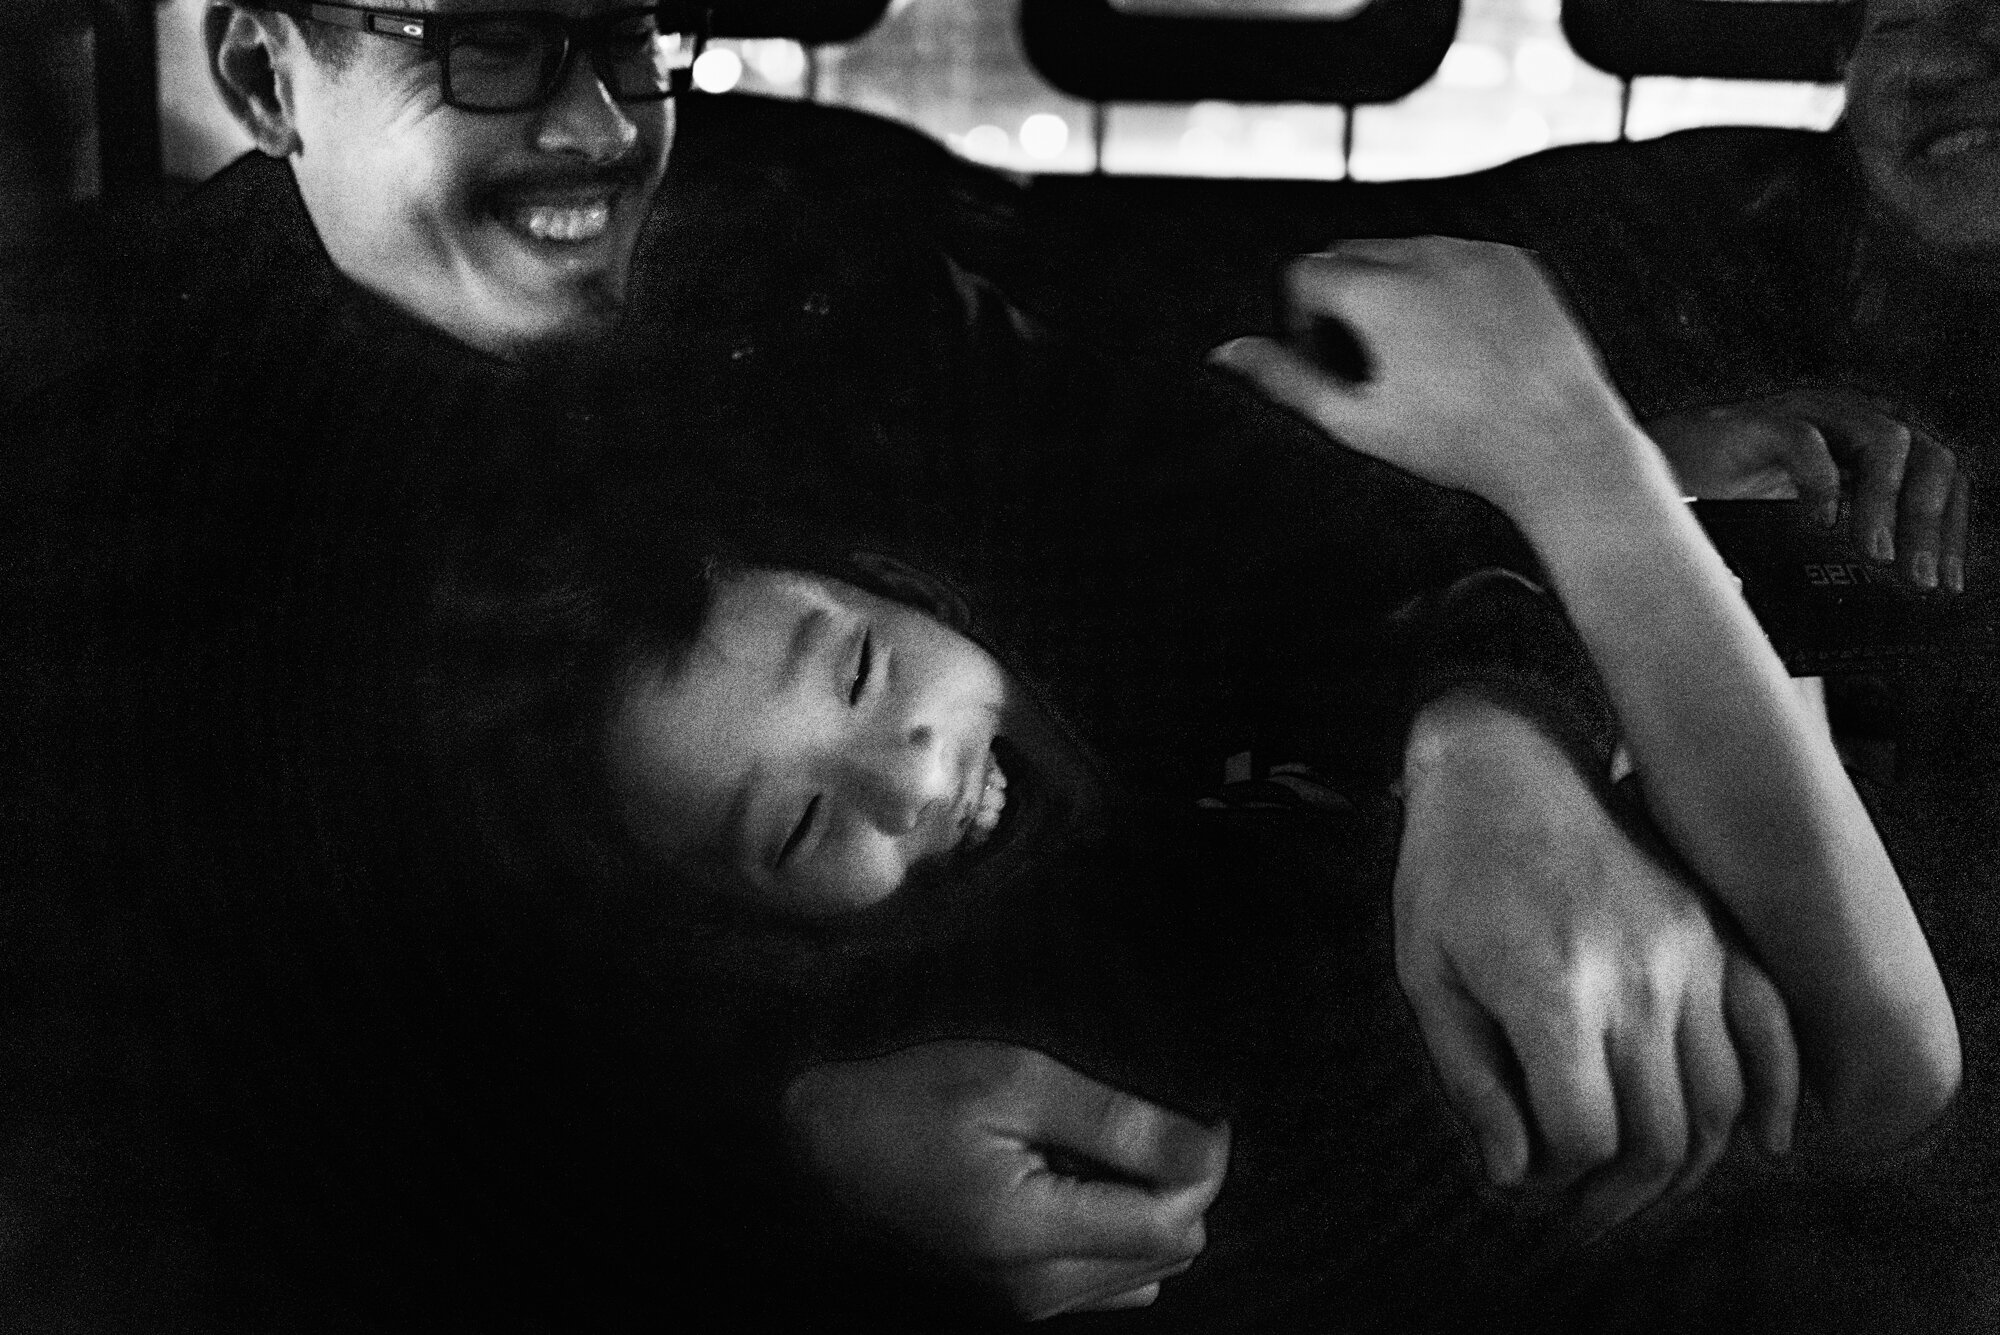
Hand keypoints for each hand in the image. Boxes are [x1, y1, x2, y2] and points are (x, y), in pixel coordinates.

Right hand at [782, 1040, 1228, 1319]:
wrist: (810, 1154)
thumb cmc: (904, 1102)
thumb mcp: (1013, 1081)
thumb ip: (1117, 1122)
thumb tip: (1209, 1149)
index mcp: (1034, 1236)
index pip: (1178, 1221)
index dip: (1200, 1159)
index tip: (1185, 1107)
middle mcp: (1035, 1292)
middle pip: (1171, 1249)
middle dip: (1168, 1183)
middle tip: (1115, 1120)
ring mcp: (1022, 1305)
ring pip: (1143, 1267)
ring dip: (1136, 1206)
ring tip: (1075, 1148)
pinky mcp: (1012, 1301)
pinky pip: (1101, 1278)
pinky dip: (1103, 1229)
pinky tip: (1059, 1181)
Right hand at [1210, 237, 1660, 523]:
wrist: (1560, 442)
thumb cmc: (1455, 442)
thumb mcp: (1356, 421)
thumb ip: (1285, 380)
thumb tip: (1225, 352)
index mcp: (1382, 291)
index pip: (1305, 273)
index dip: (1303, 323)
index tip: (1332, 368)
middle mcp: (1428, 256)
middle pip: (1349, 253)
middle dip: (1343, 300)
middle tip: (1371, 369)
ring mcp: (1477, 253)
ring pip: (1403, 252)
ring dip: (1391, 292)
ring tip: (1422, 363)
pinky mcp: (1515, 261)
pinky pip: (1456, 258)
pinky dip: (1444, 289)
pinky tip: (1465, 349)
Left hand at [1396, 693, 1799, 1234]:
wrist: (1506, 763)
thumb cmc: (1450, 873)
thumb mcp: (1429, 977)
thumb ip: (1471, 1082)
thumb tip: (1513, 1176)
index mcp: (1553, 993)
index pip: (1584, 1137)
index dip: (1554, 1175)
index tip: (1526, 1171)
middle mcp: (1638, 979)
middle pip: (1661, 1136)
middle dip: (1620, 1194)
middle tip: (1584, 1212)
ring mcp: (1692, 953)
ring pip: (1722, 1100)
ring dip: (1689, 1164)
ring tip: (1642, 1184)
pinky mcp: (1718, 932)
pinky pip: (1773, 1033)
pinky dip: (1776, 1098)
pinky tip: (1760, 1144)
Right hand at [1645, 388, 1968, 591]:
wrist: (1643, 481)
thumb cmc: (1720, 510)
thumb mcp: (1797, 532)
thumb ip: (1838, 547)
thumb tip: (1886, 600)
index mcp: (1865, 450)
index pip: (1940, 477)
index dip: (1952, 529)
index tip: (1946, 584)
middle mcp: (1848, 423)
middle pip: (1930, 457)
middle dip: (1931, 522)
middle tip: (1917, 578)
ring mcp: (1806, 415)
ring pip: (1887, 440)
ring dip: (1888, 504)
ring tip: (1873, 555)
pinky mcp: (1760, 421)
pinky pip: (1808, 441)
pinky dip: (1822, 483)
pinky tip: (1817, 522)